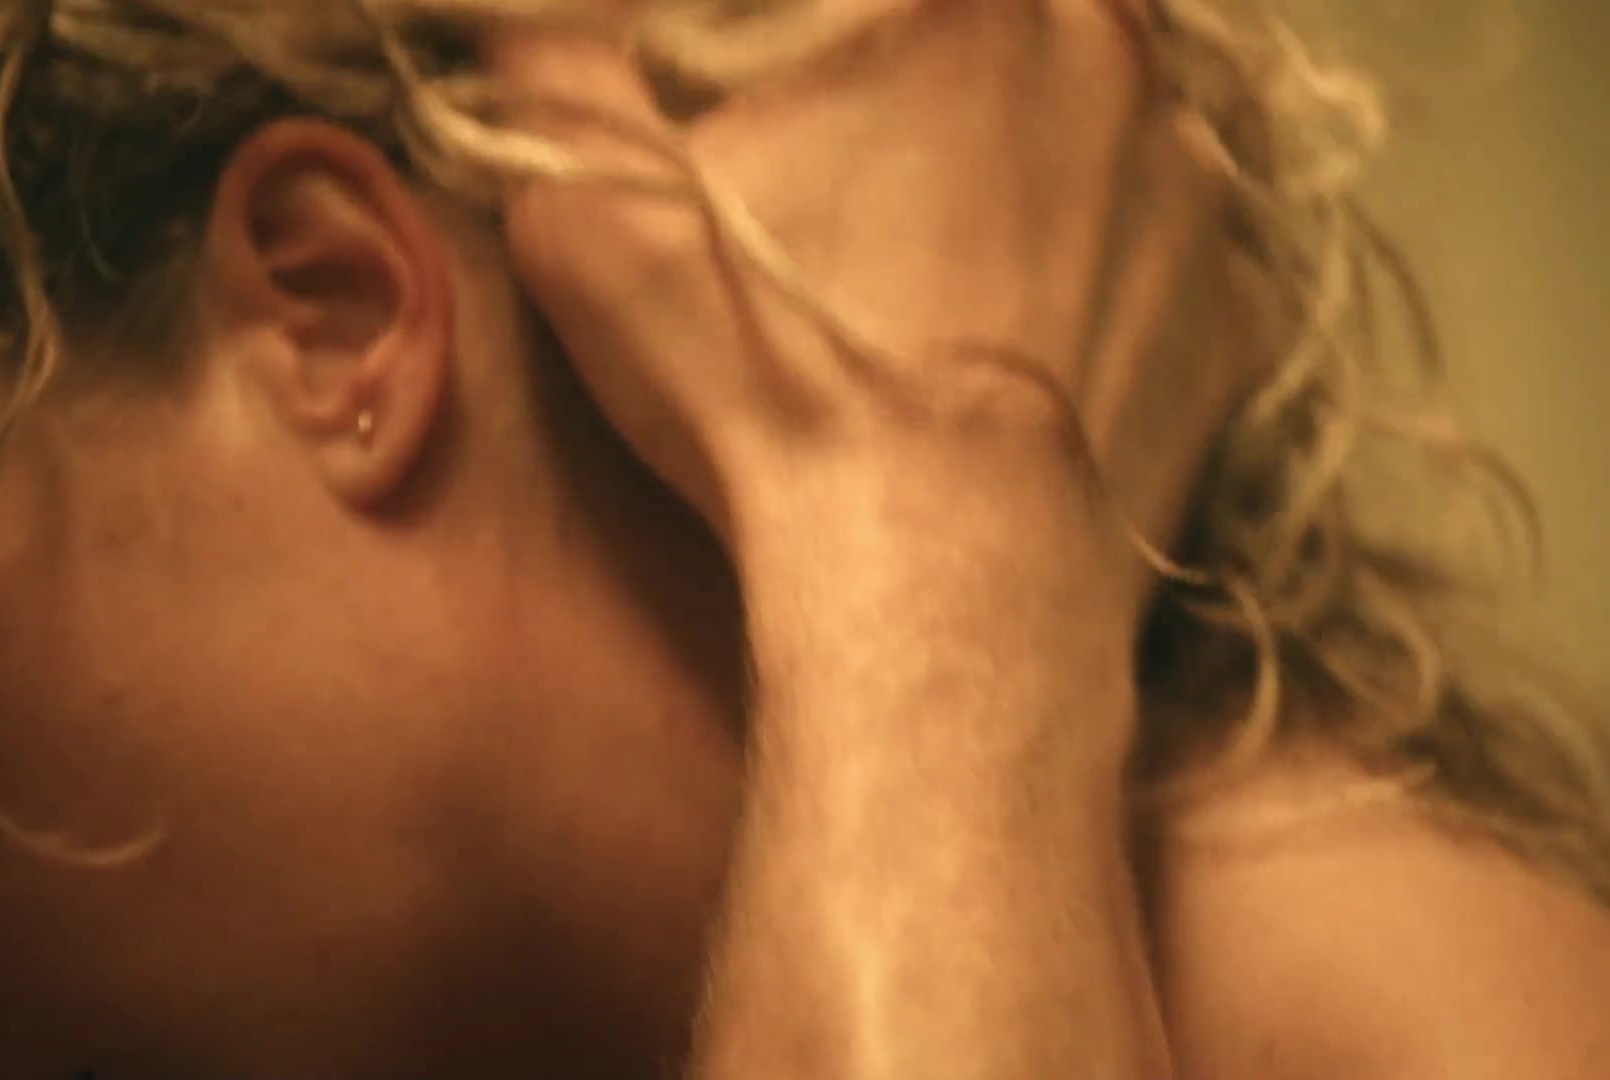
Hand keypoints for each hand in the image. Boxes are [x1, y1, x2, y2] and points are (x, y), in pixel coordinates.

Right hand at [492, 0, 1265, 589]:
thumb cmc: (761, 378)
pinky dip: (1099, 270)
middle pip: (1003, 25)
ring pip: (1095, 117)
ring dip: (1026, 163)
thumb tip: (534, 33)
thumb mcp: (594, 212)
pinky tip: (1017, 343)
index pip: (862, 7)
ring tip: (937, 265)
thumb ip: (563, 82)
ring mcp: (1188, 175)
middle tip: (856, 185)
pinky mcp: (1234, 303)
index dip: (811, 51)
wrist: (938, 576)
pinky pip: (1162, 241)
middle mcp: (1097, 42)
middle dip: (924, 86)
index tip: (777, 126)